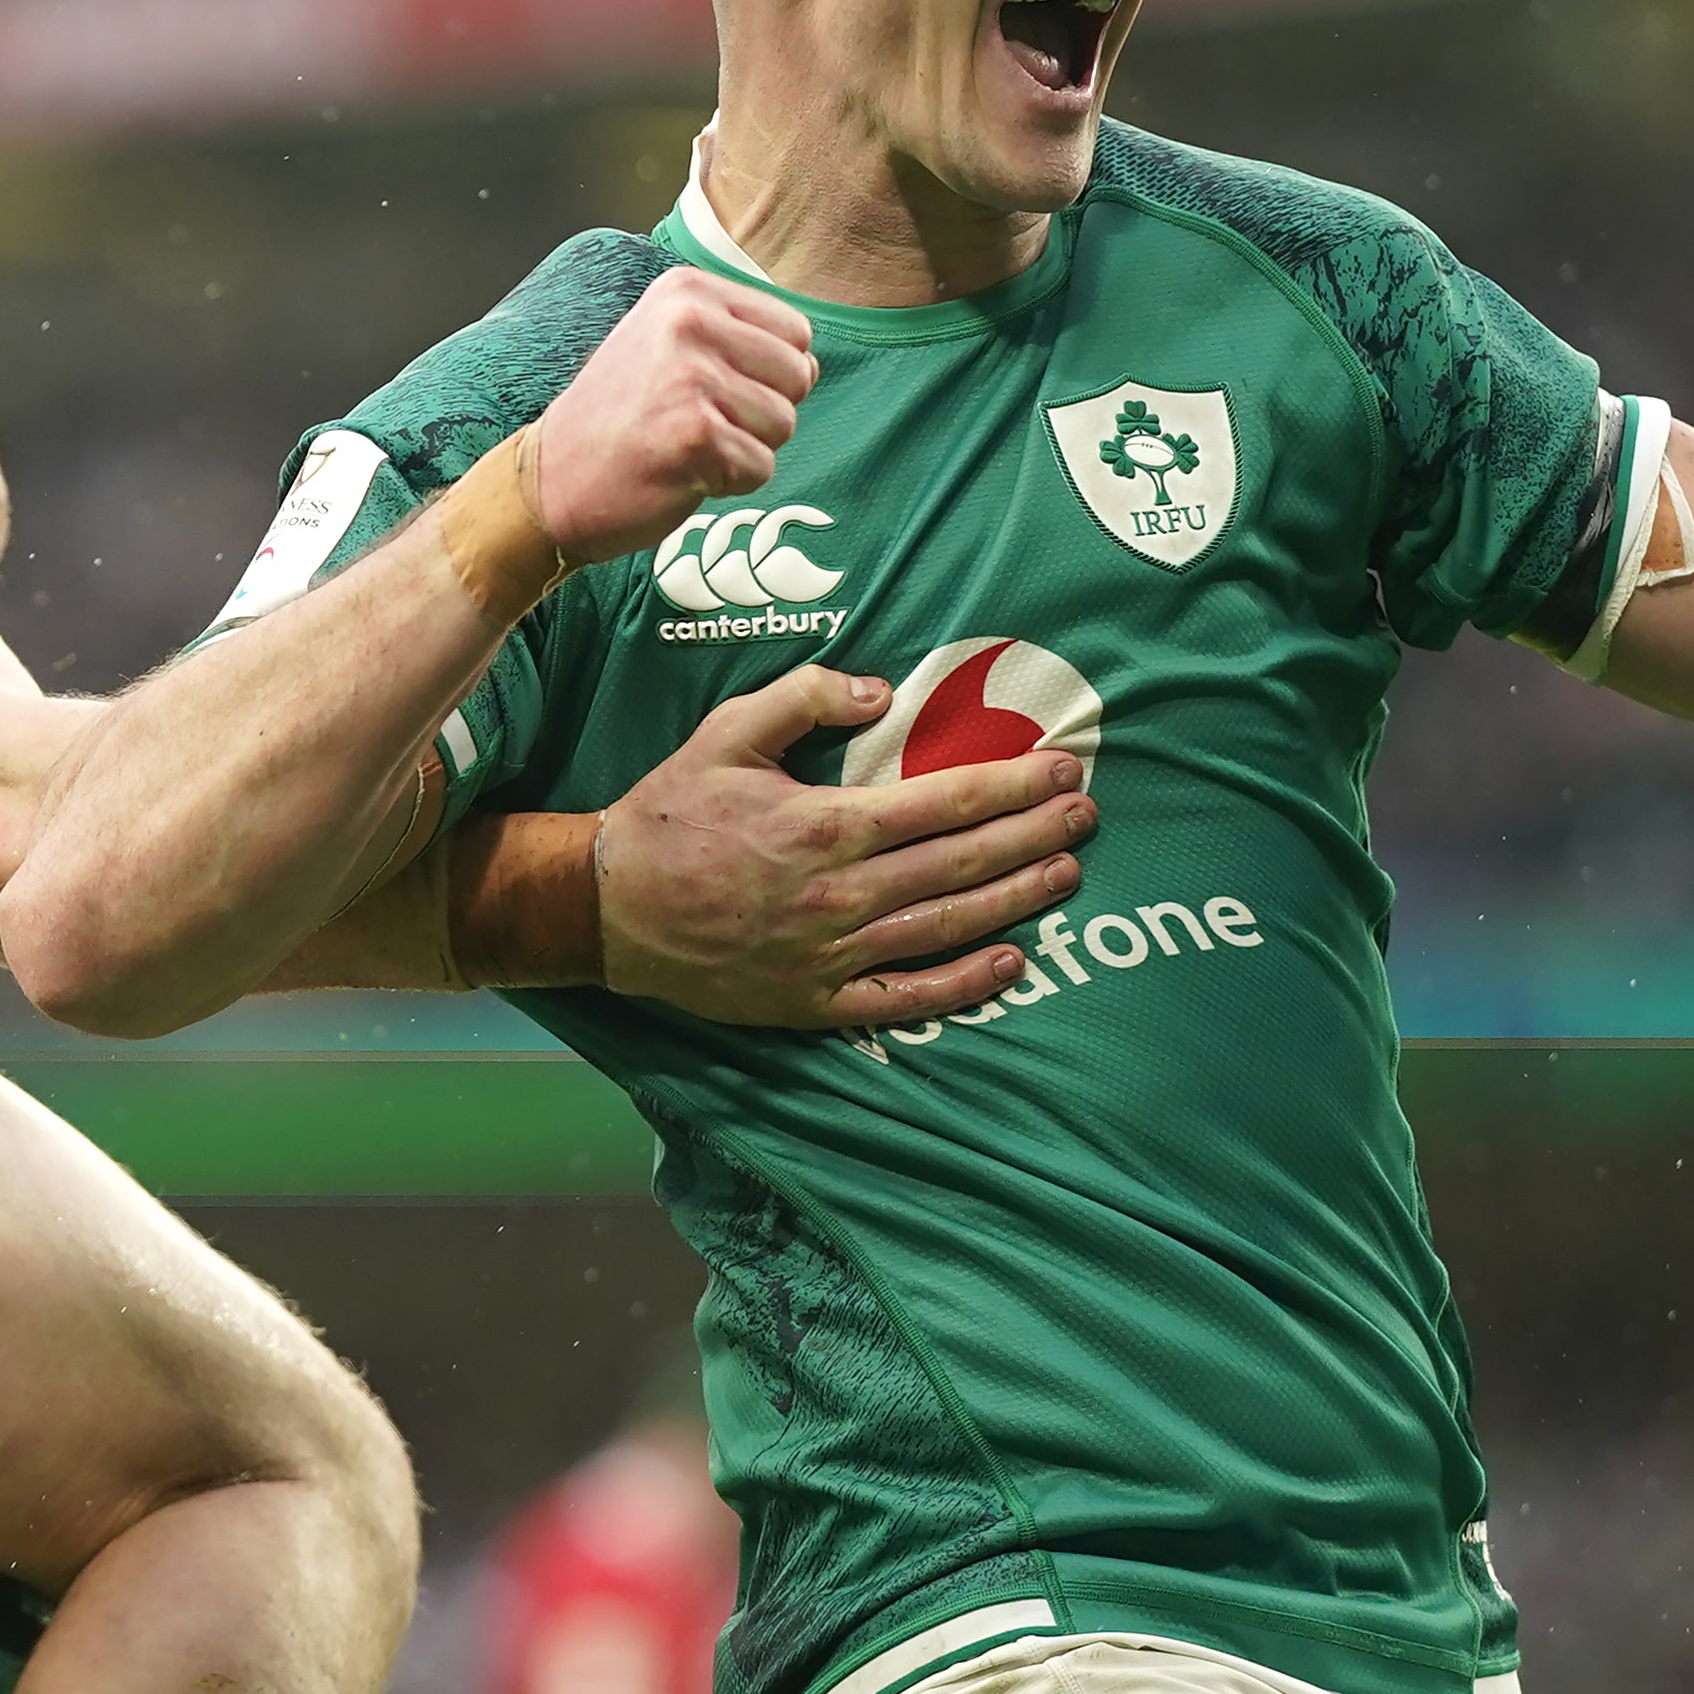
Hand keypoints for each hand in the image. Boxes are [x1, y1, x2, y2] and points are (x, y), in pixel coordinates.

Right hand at [529, 268, 813, 564]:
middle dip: (762, 413)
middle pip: (798, 376)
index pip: (795, 331)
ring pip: (784, 424)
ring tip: (686, 445)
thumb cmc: (620, 418)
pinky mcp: (696, 436)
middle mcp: (690, 323)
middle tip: (699, 423)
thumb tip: (810, 363)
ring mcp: (692, 378)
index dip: (769, 374)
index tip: (712, 389)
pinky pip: (760, 468)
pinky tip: (680, 471)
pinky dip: (729, 483)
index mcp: (688, 291)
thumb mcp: (667, 344)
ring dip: (744, 449)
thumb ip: (738, 337)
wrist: (551, 480)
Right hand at [600, 667, 1092, 1029]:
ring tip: (1067, 875)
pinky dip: (963, 984)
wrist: (606, 908)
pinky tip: (1010, 963)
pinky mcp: (816, 1002)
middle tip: (1087, 816)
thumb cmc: (670, 813)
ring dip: (1017, 900)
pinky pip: (905, 998)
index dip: (1011, 784)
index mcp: (825, 824)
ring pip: (947, 926)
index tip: (1061, 769)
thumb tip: (883, 691)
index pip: (945, 801)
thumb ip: (806, 698)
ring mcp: (832, 954)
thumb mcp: (727, 732)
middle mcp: (840, 893)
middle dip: (1034, 835)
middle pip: (962, 862)